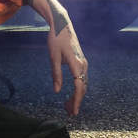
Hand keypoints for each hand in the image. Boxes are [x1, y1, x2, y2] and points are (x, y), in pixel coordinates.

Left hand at [30, 0, 87, 115]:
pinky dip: (77, 89)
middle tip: (69, 112)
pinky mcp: (81, 62)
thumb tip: (57, 91)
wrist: (62, 25)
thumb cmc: (56, 39)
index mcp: (76, 64)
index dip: (77, 100)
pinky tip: (71, 94)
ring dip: (77, 96)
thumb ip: (56, 74)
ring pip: (83, 84)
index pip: (79, 87)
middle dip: (76, 101)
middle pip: (82, 88)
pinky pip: (81, 79)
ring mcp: (83, 63)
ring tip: (68, 106)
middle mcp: (83, 64)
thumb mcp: (53, 57)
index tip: (74, 111)